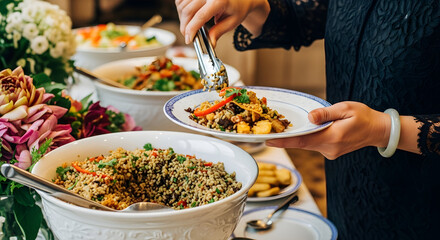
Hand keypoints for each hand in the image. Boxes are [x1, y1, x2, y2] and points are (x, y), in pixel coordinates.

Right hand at [175, 0, 269, 45]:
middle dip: (185, 26)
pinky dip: (181, 9)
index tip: (189, 39)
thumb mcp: (232, 22)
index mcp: (219, 0)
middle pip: (188, 11)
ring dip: (182, 18)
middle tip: (188, 36)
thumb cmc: (238, 7)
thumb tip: (210, 43)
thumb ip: (219, 31)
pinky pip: (181, 0)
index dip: (191, 29)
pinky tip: (188, 16)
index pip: (200, 16)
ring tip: (190, 26)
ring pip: (182, 5)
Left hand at [266, 101, 390, 158]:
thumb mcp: (346, 108)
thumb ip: (326, 113)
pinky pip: (314, 145)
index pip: (303, 141)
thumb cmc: (364, 116)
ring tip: (280, 131)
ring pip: (308, 144)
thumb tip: (310, 117)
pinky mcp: (331, 152)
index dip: (285, 141)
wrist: (378, 130)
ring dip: (296, 138)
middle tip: (267, 134)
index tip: (269, 140)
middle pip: (302, 144)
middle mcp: (329, 148)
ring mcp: (330, 152)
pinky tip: (302, 132)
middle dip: (285, 139)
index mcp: (333, 137)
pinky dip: (307, 138)